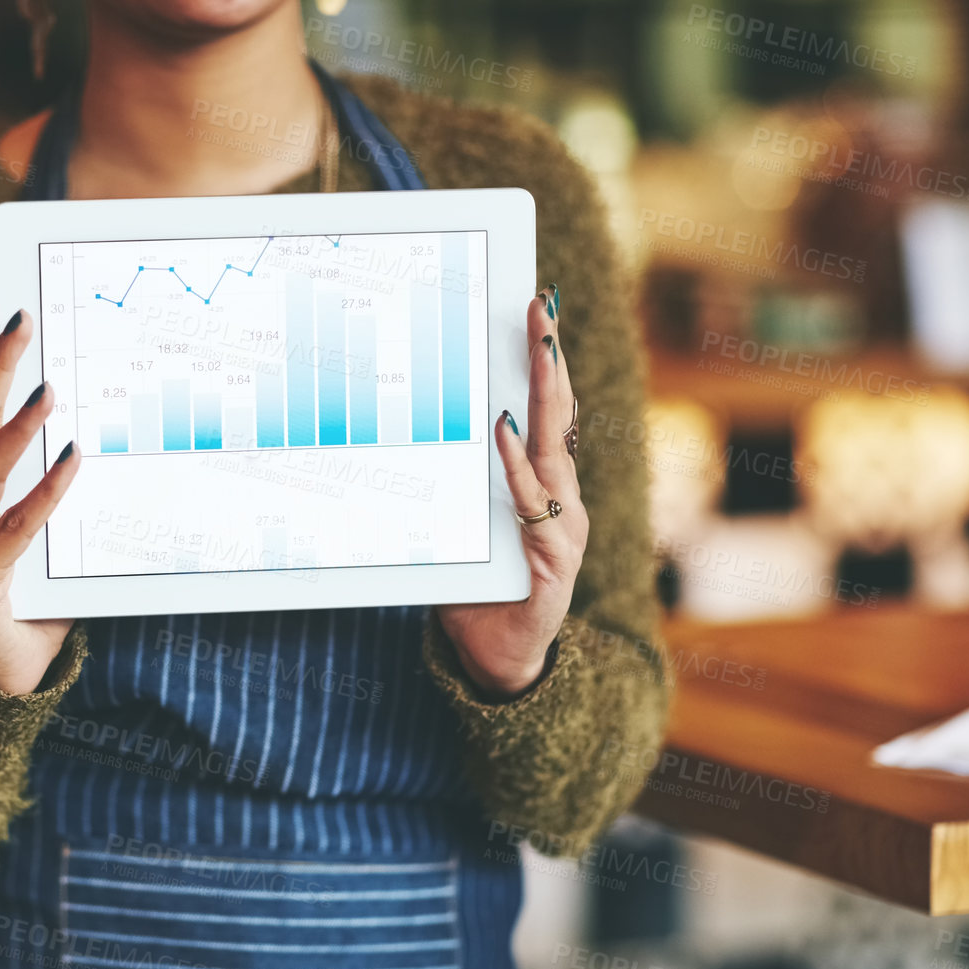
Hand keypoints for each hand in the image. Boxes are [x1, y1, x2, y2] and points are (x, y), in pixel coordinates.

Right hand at [0, 292, 81, 694]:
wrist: (6, 677)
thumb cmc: (37, 598)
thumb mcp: (58, 532)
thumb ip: (70, 488)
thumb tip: (118, 433)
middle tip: (16, 317)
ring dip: (15, 426)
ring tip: (47, 389)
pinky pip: (15, 529)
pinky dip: (43, 494)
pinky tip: (71, 462)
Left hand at [437, 285, 586, 697]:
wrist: (500, 661)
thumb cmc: (478, 592)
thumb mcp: (460, 528)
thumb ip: (451, 486)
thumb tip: (405, 432)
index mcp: (546, 486)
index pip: (546, 413)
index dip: (544, 363)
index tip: (537, 311)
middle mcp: (563, 498)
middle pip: (557, 416)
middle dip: (550, 358)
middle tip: (543, 306)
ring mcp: (564, 525)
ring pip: (553, 447)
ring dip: (545, 394)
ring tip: (539, 348)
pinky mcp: (553, 557)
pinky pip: (532, 500)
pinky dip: (515, 462)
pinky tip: (502, 428)